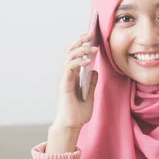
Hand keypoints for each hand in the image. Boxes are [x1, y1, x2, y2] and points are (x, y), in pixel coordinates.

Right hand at [46, 31, 98, 153]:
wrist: (72, 125)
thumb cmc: (78, 113)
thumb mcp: (90, 95)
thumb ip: (91, 83)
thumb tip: (94, 71)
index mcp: (73, 75)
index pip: (75, 54)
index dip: (81, 43)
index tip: (91, 34)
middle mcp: (68, 75)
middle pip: (71, 51)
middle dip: (80, 40)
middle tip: (91, 33)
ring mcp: (65, 79)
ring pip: (69, 57)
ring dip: (81, 50)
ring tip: (93, 48)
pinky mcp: (64, 85)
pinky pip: (69, 69)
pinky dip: (77, 62)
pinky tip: (87, 61)